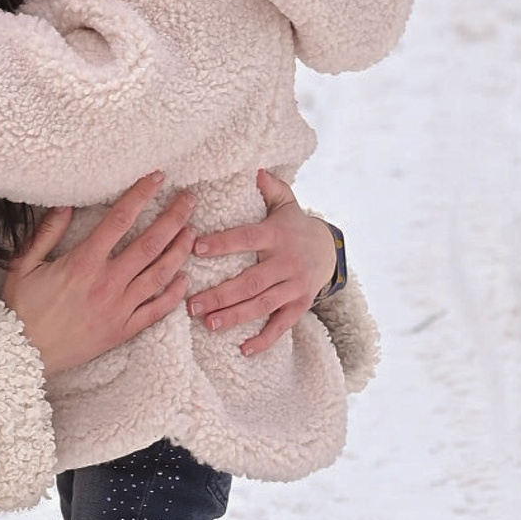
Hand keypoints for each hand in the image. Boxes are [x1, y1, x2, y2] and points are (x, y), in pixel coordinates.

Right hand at [2, 172, 196, 377]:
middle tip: (189, 200)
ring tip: (192, 232)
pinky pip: (156, 311)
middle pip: (151, 243)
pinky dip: (174, 295)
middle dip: (174, 218)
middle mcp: (107, 282)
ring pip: (160, 274)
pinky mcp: (123, 330)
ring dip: (180, 251)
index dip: (141, 194)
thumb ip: (46, 232)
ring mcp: (119, 308)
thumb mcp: (23, 264)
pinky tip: (185, 279)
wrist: (23, 354)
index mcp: (84, 262)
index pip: (120, 219)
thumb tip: (65, 204)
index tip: (157, 178)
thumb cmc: (21, 309)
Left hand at [189, 169, 338, 355]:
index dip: (223, 243)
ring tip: (207, 323)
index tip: (195, 247)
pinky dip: (265, 338)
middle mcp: (286, 263)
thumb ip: (270, 188)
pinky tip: (244, 349)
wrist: (329, 250)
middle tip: (191, 304)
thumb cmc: (294, 226)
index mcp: (276, 235)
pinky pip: (282, 325)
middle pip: (251, 281)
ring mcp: (294, 286)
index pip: (246, 239)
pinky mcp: (300, 305)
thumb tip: (255, 170)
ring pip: (262, 305)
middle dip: (220, 294)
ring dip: (234, 316)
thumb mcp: (286, 203)